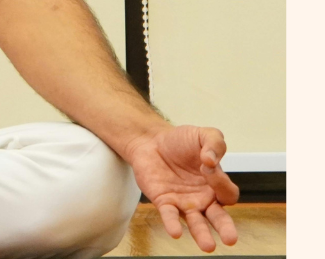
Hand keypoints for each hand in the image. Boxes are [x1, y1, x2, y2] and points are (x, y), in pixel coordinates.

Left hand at [126, 124, 239, 251]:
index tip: (207, 164)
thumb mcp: (203, 134)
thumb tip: (211, 160)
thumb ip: (215, 142)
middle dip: (225, 229)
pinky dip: (173, 224)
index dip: (221, 182)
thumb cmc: (181, 141)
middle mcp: (203, 198)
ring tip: (208, 246)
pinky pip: (170, 216)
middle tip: (231, 239)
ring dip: (202, 234)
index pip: (227, 193)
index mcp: (216, 184)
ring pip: (196, 223)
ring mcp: (184, 202)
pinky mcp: (164, 201)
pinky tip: (175, 232)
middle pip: (219, 218)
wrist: (151, 140)